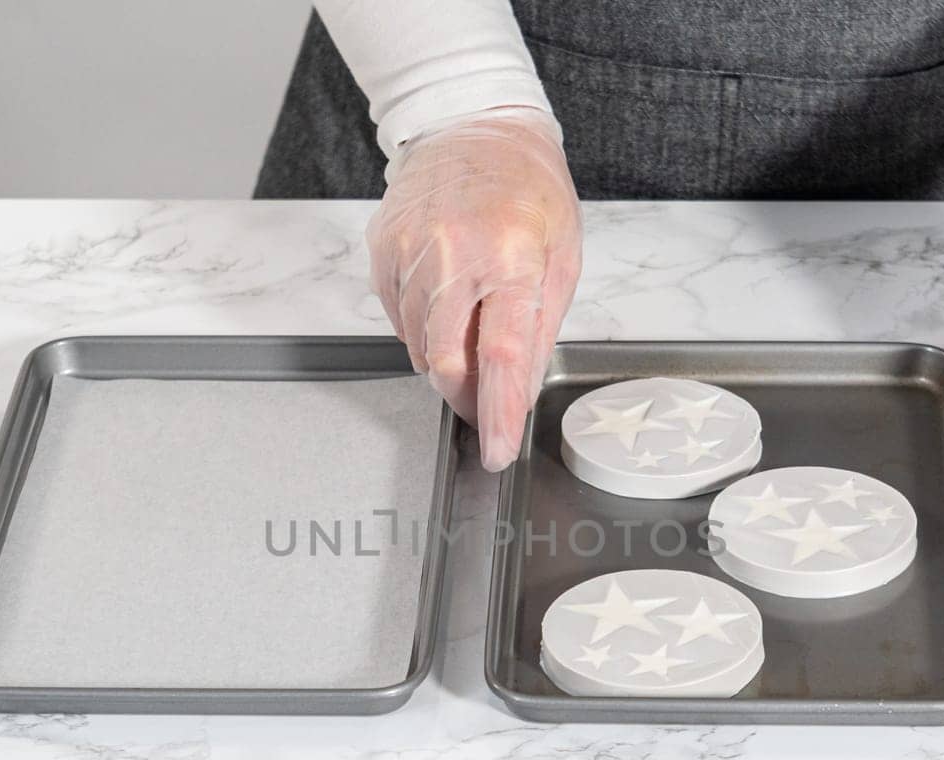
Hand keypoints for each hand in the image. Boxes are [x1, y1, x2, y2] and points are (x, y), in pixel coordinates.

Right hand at [367, 109, 581, 470]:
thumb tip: (520, 391)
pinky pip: (398, 319)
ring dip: (446, 359)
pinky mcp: (383, 250)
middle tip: (484, 407)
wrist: (472, 126)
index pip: (502, 354)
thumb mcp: (560, 255)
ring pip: (419, 346)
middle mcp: (454, 254)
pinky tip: (445, 299)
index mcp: (510, 256)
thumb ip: (539, 327)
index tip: (498, 450)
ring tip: (470, 322)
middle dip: (466, 397)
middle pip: (447, 361)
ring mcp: (410, 251)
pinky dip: (423, 329)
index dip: (499, 411)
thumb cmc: (528, 189)